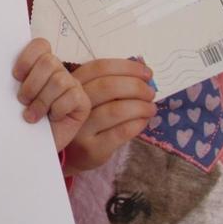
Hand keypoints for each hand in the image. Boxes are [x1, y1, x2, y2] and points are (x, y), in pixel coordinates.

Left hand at [12, 38, 89, 151]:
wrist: (33, 146)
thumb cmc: (23, 120)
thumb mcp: (15, 98)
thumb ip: (16, 80)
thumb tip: (5, 70)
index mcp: (41, 65)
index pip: (40, 45)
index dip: (27, 58)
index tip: (16, 76)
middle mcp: (59, 71)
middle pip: (49, 61)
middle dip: (32, 84)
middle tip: (23, 100)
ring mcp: (72, 85)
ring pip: (58, 80)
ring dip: (41, 101)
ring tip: (32, 115)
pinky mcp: (82, 101)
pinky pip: (71, 96)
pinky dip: (57, 109)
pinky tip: (51, 118)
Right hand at [64, 59, 155, 174]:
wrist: (72, 156)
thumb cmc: (88, 120)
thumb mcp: (90, 97)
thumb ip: (111, 83)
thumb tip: (144, 73)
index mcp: (74, 85)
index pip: (99, 68)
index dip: (127, 67)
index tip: (147, 73)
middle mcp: (73, 105)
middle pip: (108, 86)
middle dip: (136, 87)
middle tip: (150, 93)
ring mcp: (81, 129)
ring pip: (116, 110)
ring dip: (140, 106)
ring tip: (150, 108)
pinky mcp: (92, 149)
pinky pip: (121, 131)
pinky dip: (138, 124)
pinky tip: (143, 121)